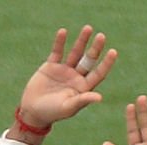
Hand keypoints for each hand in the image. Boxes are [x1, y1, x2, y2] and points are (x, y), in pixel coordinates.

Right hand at [10, 25, 117, 143]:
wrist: (33, 111)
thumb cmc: (52, 113)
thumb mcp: (68, 107)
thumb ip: (82, 100)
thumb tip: (100, 97)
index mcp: (83, 88)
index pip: (98, 73)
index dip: (106, 63)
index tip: (113, 52)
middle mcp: (76, 77)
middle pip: (89, 60)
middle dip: (95, 48)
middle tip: (102, 36)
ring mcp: (64, 70)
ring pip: (76, 53)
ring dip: (81, 41)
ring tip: (88, 28)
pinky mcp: (51, 66)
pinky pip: (57, 51)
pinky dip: (59, 42)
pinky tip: (63, 32)